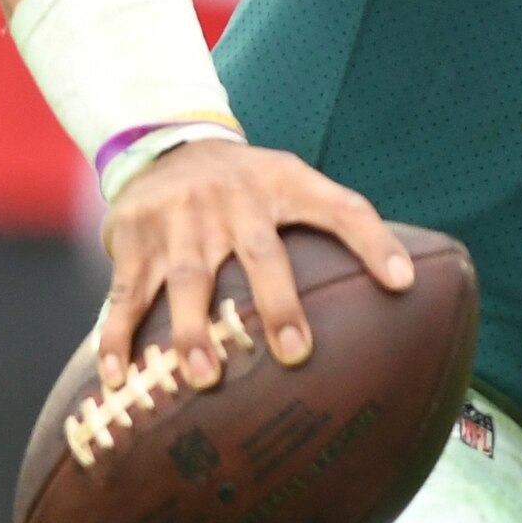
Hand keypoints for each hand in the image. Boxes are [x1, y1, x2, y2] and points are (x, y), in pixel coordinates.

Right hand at [99, 139, 414, 391]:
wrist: (165, 144)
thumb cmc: (248, 183)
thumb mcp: (294, 182)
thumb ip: (340, 222)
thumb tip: (404, 284)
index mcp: (283, 185)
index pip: (341, 207)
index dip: (374, 240)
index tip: (403, 283)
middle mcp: (233, 201)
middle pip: (260, 253)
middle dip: (276, 304)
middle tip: (293, 354)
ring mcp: (181, 220)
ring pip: (188, 278)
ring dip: (193, 330)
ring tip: (204, 378)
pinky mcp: (134, 240)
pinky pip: (125, 294)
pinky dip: (117, 337)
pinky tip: (118, 378)